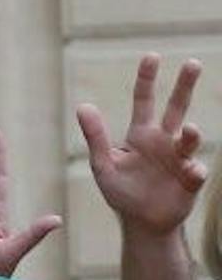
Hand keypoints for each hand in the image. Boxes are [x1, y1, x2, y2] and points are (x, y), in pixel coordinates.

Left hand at [79, 56, 206, 236]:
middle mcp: (164, 142)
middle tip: (193, 63)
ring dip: (193, 134)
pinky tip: (191, 172)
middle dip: (184, 86)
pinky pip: (195, 171)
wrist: (141, 223)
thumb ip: (95, 136)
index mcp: (141, 135)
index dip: (147, 79)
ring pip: (190, 138)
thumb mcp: (104, 164)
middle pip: (176, 108)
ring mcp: (180, 159)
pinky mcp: (190, 180)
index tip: (152, 56)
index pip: (144, 101)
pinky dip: (195, 170)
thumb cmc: (121, 192)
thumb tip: (83, 105)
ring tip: (191, 130)